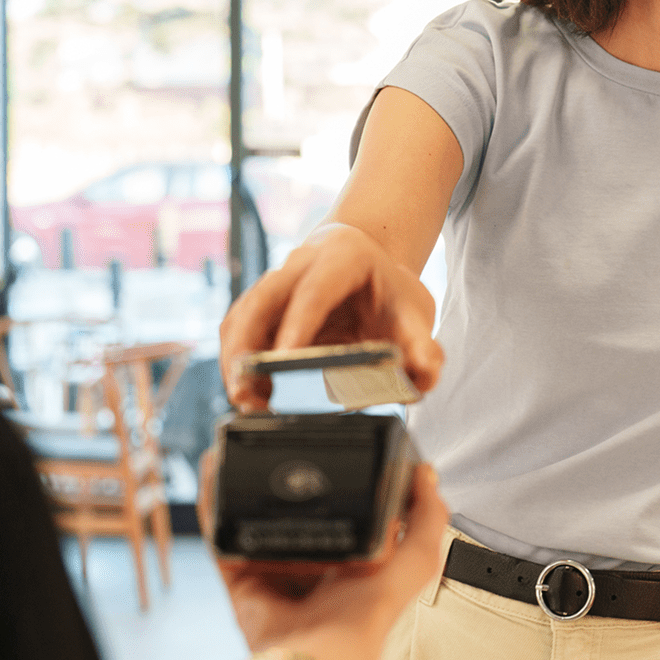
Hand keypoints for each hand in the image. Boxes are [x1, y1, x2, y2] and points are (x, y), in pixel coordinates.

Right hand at [200, 456, 448, 659]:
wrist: (323, 649)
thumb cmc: (370, 614)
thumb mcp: (417, 560)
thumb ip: (428, 516)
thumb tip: (426, 473)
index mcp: (353, 557)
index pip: (345, 509)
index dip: (339, 479)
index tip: (332, 446)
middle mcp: (312, 563)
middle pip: (295, 511)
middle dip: (285, 478)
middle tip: (280, 441)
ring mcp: (275, 570)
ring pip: (255, 517)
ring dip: (244, 483)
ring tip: (242, 447)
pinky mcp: (243, 579)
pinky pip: (223, 536)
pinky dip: (214, 505)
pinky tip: (216, 473)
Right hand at [219, 222, 443, 410]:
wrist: (370, 267)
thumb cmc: (390, 291)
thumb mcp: (415, 312)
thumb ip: (423, 346)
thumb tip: (423, 376)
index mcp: (342, 257)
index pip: (315, 290)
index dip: (298, 324)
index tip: (286, 361)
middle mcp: (299, 263)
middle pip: (261, 300)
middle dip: (248, 347)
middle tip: (248, 394)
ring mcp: (275, 281)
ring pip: (241, 316)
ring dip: (236, 360)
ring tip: (249, 402)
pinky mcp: (260, 305)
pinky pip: (237, 330)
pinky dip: (237, 362)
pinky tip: (253, 393)